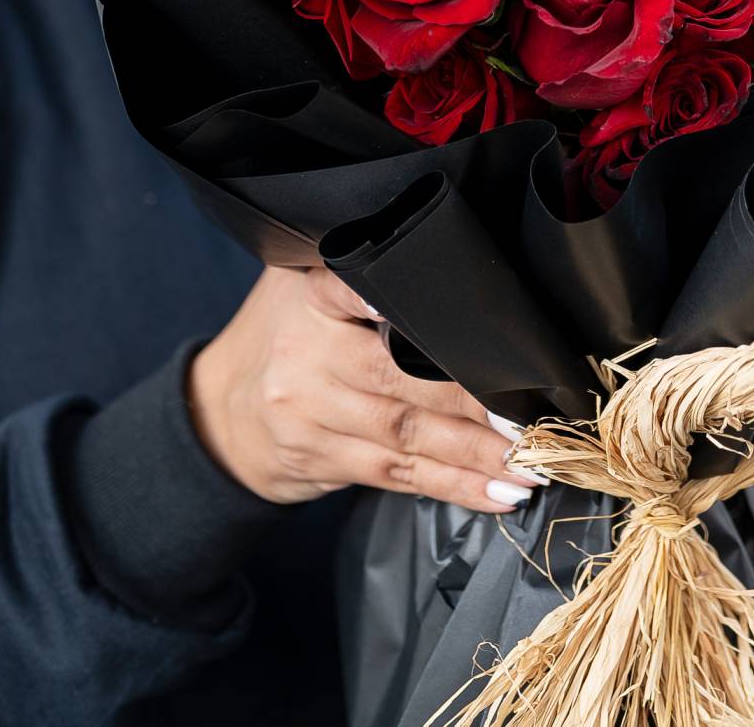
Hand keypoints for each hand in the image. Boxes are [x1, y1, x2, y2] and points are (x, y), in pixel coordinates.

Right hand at [187, 266, 537, 512]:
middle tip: (533, 417)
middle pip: (401, 378)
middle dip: (474, 403)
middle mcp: (309, 353)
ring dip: (476, 456)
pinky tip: (497, 493)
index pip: (351, 290)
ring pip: (406, 434)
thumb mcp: (306, 281)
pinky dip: (453, 486)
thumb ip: (365, 273)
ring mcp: (312, 413)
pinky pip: (397, 475)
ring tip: (531, 465)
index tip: (431, 315)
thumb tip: (458, 259)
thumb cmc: (287, 330)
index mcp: (311, 294)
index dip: (386, 299)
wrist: (219, 410)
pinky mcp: (324, 460)